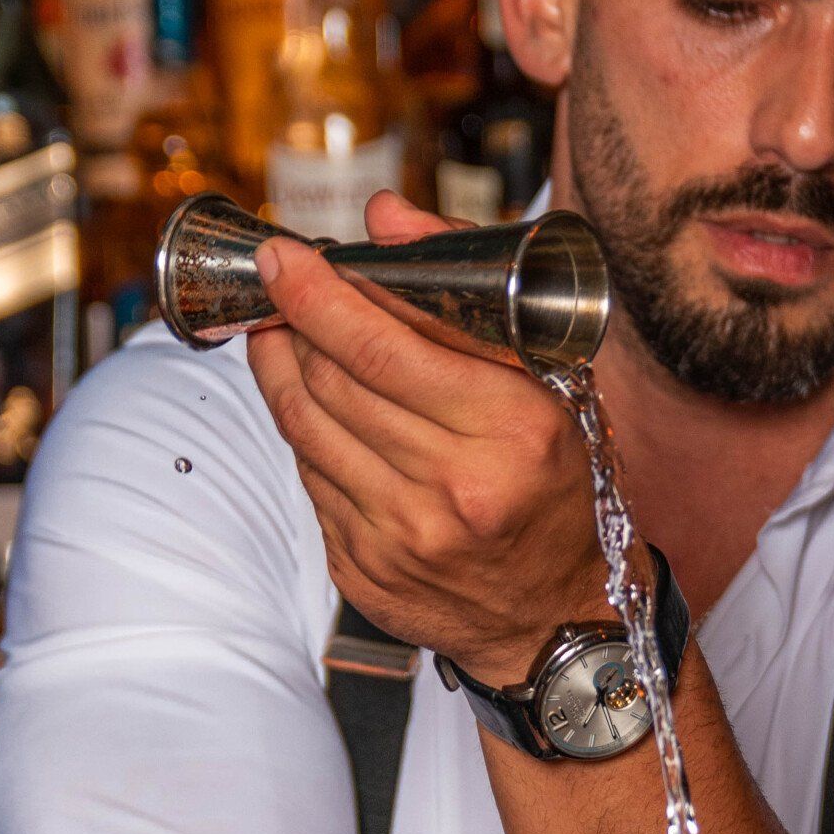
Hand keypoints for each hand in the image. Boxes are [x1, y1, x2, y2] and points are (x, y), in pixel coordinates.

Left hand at [246, 191, 609, 683]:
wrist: (555, 616)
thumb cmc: (556, 485)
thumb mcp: (549, 381)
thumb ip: (464, 291)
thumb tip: (384, 217)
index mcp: (513, 431)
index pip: (383, 347)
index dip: (318, 294)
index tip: (281, 255)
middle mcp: (455, 487)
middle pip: (332, 381)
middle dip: (292, 321)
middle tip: (279, 285)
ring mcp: (403, 537)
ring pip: (304, 427)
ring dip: (279, 368)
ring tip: (278, 332)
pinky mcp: (363, 570)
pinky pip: (309, 479)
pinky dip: (303, 432)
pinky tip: (313, 407)